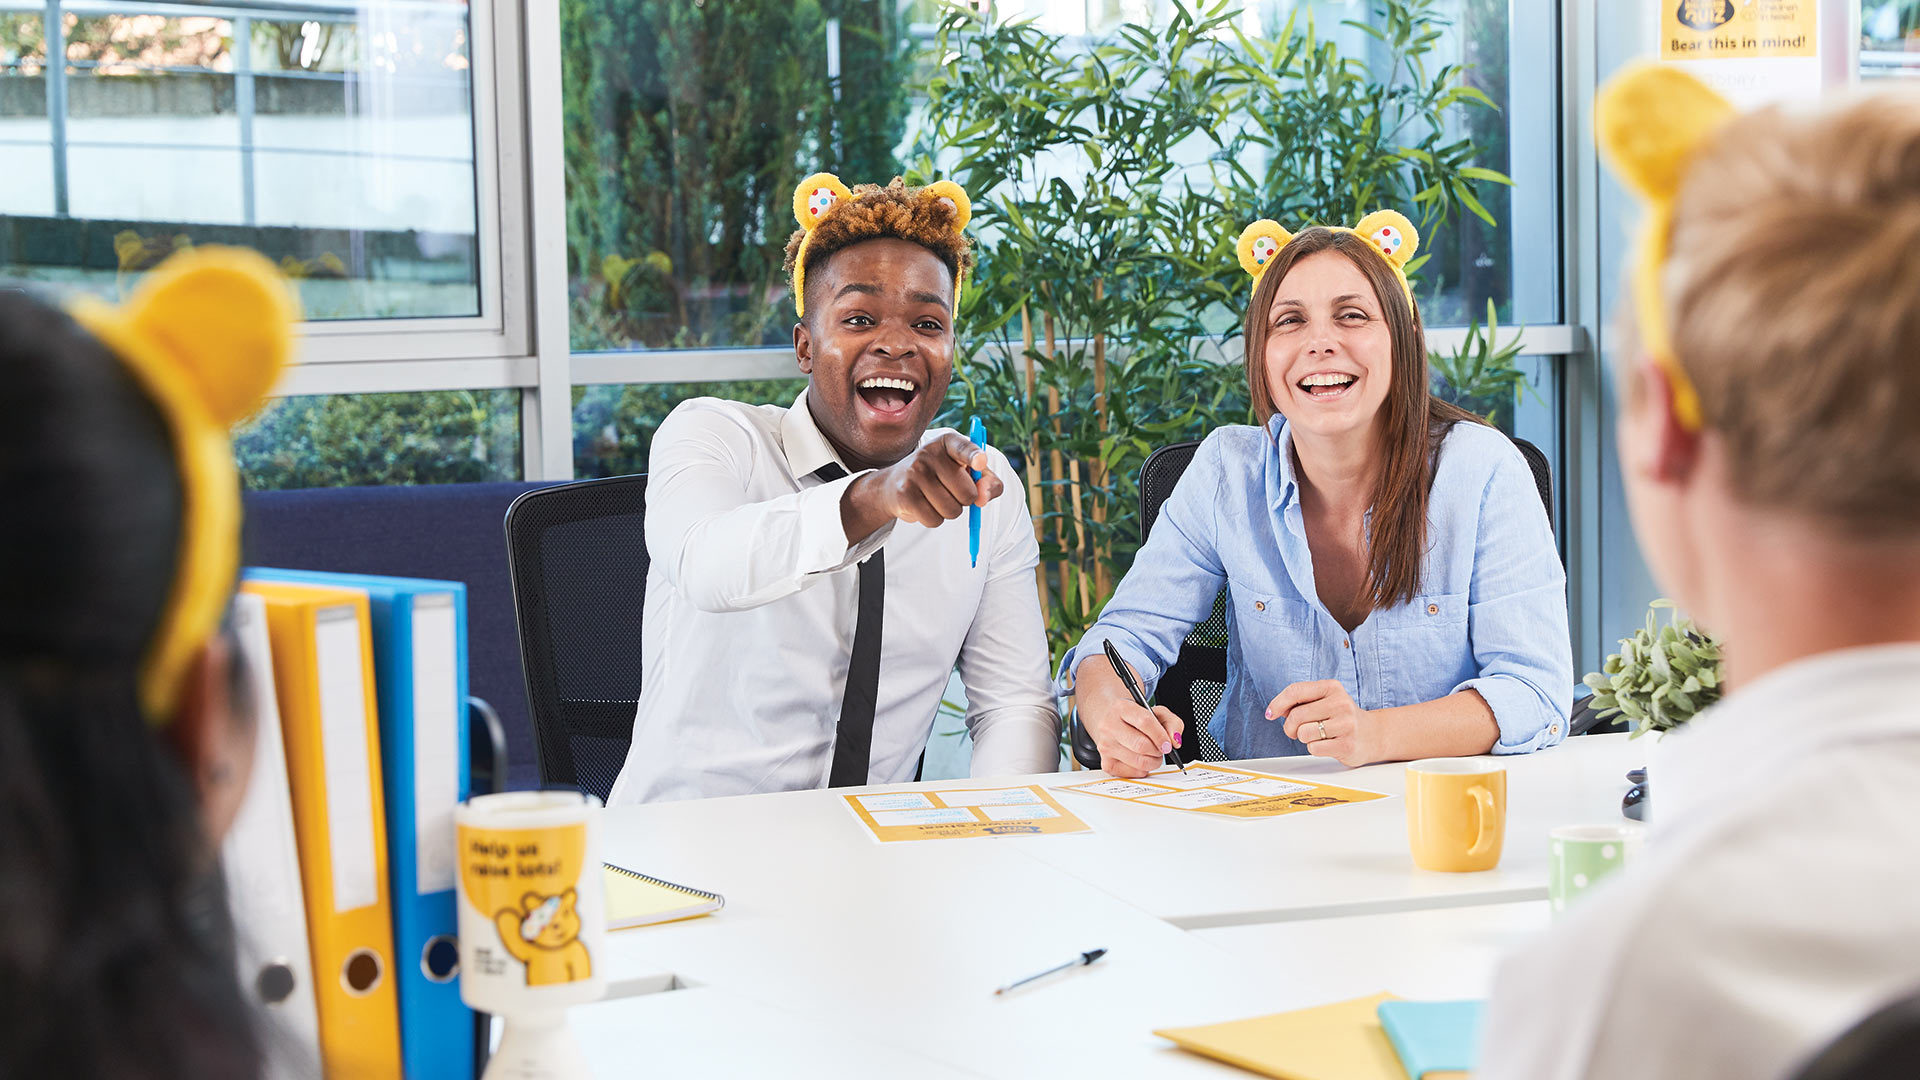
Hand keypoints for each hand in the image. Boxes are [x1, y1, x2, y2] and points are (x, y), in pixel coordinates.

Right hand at [842, 433, 1004, 535]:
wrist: (895, 484)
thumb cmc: (941, 477)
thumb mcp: (968, 473)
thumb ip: (988, 482)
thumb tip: (983, 498)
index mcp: (949, 441)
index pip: (964, 448)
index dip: (975, 456)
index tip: (981, 463)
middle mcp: (929, 453)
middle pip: (968, 494)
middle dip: (965, 500)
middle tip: (950, 490)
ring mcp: (915, 472)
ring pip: (953, 510)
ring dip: (949, 511)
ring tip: (935, 497)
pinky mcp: (905, 494)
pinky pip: (935, 520)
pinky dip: (934, 519)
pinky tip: (923, 505)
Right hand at [1073, 658, 1184, 778]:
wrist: (1111, 723)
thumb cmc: (1135, 718)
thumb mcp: (1156, 712)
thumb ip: (1172, 722)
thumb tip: (1175, 741)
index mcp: (1121, 708)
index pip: (1144, 722)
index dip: (1161, 736)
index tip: (1168, 744)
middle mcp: (1109, 726)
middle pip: (1141, 745)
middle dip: (1158, 751)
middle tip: (1161, 750)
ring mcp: (1105, 746)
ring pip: (1139, 762)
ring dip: (1153, 761)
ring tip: (1153, 755)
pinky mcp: (1106, 763)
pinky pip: (1132, 773)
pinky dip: (1143, 770)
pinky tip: (1141, 760)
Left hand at [1271, 680, 1378, 766]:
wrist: (1373, 734)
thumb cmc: (1340, 717)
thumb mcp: (1324, 701)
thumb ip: (1300, 702)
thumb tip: (1275, 710)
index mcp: (1332, 687)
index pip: (1295, 691)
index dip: (1278, 703)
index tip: (1270, 714)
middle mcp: (1341, 703)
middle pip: (1296, 715)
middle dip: (1290, 726)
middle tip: (1296, 731)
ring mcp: (1346, 724)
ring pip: (1304, 733)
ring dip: (1304, 738)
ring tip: (1317, 736)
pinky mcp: (1347, 744)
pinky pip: (1314, 748)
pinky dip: (1314, 749)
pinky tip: (1327, 744)